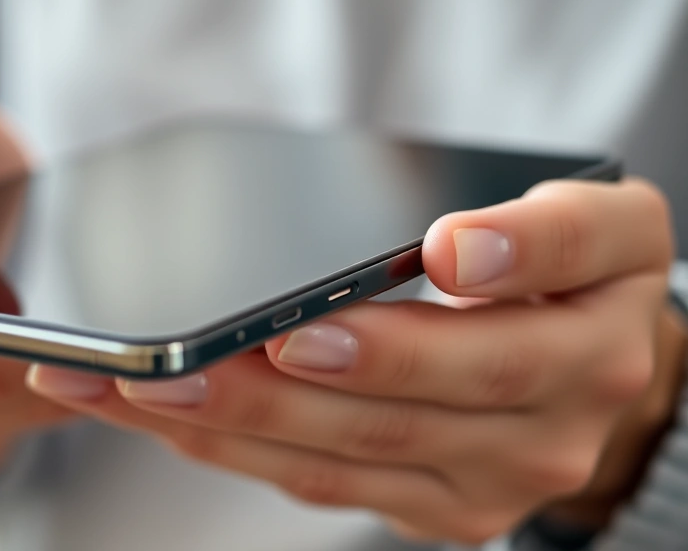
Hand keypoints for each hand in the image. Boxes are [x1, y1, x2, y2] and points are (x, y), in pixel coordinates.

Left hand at [27, 178, 683, 543]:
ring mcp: (480, 485)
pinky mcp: (430, 508)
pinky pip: (320, 483)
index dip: (413, 332)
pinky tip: (169, 417)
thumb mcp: (601, 226)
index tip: (337, 310)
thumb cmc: (581, 280)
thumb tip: (457, 247)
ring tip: (133, 390)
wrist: (602, 366)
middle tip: (175, 365)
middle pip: (391, 415)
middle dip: (273, 391)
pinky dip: (236, 448)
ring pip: (337, 459)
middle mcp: (541, 436)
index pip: (499, 343)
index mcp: (587, 353)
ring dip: (226, 425)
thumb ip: (544, 232)